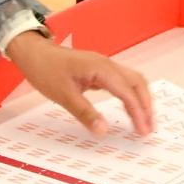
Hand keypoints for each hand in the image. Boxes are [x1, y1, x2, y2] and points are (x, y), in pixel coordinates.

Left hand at [9, 30, 154, 137]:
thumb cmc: (46, 70)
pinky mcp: (100, 70)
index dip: (138, 112)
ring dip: (141, 100)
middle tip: (149, 128)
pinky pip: (122, 82)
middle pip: (137, 83)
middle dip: (146, 106)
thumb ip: (85, 114)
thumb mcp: (63, 96)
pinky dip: (131, 95)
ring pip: (132, 81)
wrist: (34, 53)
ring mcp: (104, 66)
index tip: (143, 131)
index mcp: (101, 69)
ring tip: (145, 121)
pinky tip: (130, 108)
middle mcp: (107, 65)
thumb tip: (103, 131)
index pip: (127, 92)